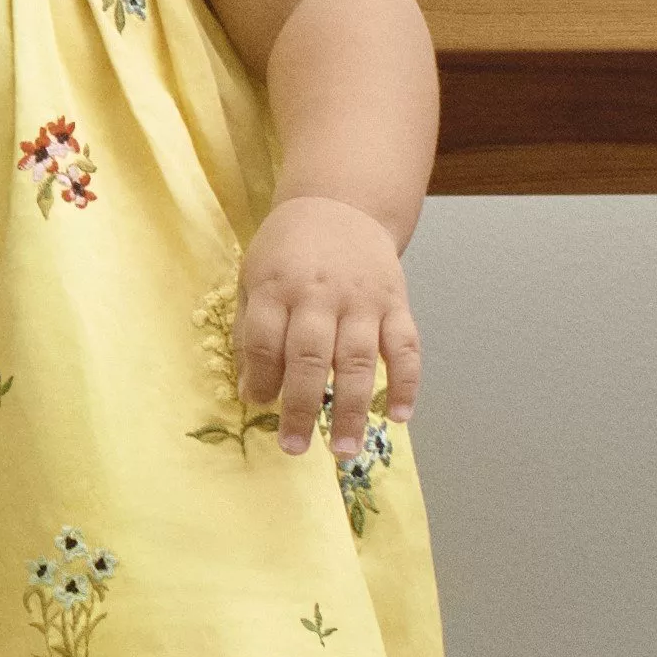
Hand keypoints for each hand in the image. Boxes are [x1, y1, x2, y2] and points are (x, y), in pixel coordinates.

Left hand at [230, 196, 418, 460]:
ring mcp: (362, 299)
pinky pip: (405, 347)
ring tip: (344, 451)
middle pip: (309, 356)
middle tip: (294, 448)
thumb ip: (251, 330)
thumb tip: (251, 391)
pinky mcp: (396, 302)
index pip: (265, 339)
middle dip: (300, 407)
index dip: (260, 377)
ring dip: (352, 410)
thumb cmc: (289, 250)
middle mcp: (319, 293)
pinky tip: (400, 416)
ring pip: (357, 360)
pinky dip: (406, 383)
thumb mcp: (254, 276)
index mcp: (276, 285)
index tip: (259, 406)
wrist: (340, 205)